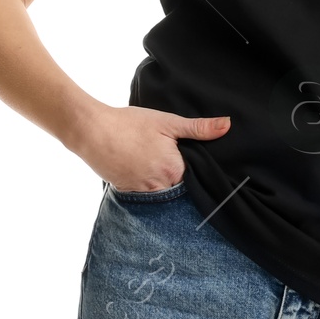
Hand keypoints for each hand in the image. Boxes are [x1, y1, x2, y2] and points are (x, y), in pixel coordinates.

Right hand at [71, 102, 231, 193]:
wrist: (91, 131)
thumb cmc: (130, 124)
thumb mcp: (168, 122)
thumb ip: (199, 128)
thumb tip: (227, 125)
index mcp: (175, 171)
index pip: (198, 177)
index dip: (200, 169)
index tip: (200, 162)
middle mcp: (161, 188)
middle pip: (182, 188)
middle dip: (184, 178)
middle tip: (174, 160)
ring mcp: (143, 193)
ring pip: (165, 193)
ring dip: (167, 184)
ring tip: (159, 165)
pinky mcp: (128, 193)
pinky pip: (147, 195)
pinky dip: (150, 186)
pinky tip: (147, 170)